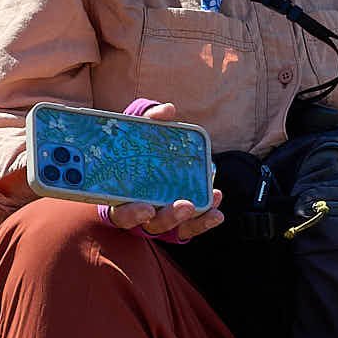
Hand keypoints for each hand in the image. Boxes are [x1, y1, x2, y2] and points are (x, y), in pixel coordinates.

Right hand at [97, 100, 224, 242]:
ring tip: (209, 207)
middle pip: (152, 224)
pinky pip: (190, 226)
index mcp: (120, 198)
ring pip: (174, 227)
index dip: (132, 214)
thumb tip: (168, 110)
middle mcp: (139, 213)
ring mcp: (159, 218)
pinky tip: (216, 207)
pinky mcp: (178, 221)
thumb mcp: (136, 132)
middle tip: (185, 206)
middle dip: (169, 217)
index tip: (146, 208)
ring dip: (192, 219)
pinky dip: (204, 220)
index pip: (121, 214)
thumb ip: (147, 121)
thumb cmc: (134, 147)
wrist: (143, 157)